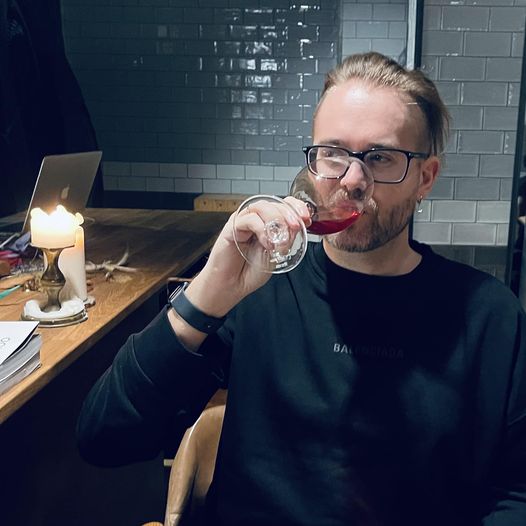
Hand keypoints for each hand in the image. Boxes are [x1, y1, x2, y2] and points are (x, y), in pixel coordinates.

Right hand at [186, 196, 310, 316]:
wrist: (232, 285)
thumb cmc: (250, 271)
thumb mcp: (277, 254)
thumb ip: (286, 239)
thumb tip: (298, 226)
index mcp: (268, 223)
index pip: (283, 204)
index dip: (296, 207)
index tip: (306, 218)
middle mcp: (256, 219)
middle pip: (274, 203)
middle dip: (288, 214)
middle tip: (295, 227)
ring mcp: (243, 221)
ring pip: (261, 207)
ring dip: (275, 220)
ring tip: (280, 241)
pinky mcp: (232, 226)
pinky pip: (249, 219)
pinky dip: (261, 229)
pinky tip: (266, 244)